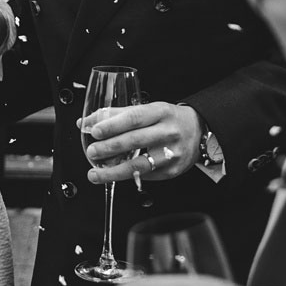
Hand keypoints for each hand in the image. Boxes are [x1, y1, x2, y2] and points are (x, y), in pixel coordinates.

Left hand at [80, 102, 203, 182]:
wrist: (199, 131)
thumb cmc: (168, 119)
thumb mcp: (148, 110)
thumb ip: (117, 115)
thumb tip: (86, 122)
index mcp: (161, 112)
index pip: (134, 118)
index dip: (113, 125)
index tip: (95, 131)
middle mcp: (169, 132)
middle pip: (135, 141)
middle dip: (109, 148)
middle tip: (92, 152)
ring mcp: (172, 153)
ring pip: (139, 165)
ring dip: (113, 171)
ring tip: (95, 173)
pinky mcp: (172, 171)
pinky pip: (145, 176)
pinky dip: (126, 176)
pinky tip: (113, 175)